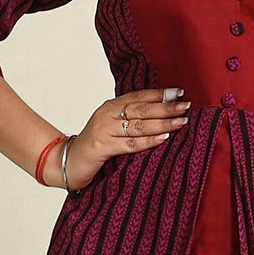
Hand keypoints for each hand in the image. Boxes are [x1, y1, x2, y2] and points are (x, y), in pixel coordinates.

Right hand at [55, 87, 192, 188]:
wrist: (67, 162)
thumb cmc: (95, 146)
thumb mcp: (111, 127)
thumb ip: (130, 119)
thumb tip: (161, 114)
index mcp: (111, 106)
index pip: (139, 96)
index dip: (160, 94)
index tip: (179, 93)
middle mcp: (107, 114)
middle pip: (141, 108)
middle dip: (166, 107)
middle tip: (185, 106)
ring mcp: (104, 130)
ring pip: (139, 125)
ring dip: (163, 123)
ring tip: (181, 121)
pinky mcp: (102, 147)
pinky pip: (130, 143)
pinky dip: (149, 141)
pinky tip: (164, 138)